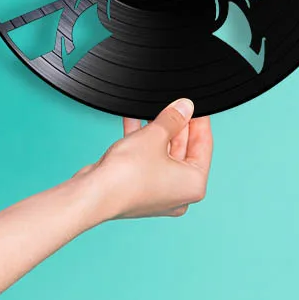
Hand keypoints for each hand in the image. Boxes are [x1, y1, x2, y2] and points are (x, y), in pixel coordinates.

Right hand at [73, 98, 212, 220]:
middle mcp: (179, 193)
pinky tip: (134, 121)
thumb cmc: (127, 175)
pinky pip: (146, 160)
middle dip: (175, 125)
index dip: (198, 122)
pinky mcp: (139, 189)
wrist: (95, 194)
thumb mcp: (155, 136)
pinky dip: (142, 142)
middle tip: (173, 105)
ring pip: (162, 155)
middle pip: (183, 151)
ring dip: (156, 131)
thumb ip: (173, 119)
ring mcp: (158, 193)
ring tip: (152, 109)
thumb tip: (185, 107)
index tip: (195, 106)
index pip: (204, 146)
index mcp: (194, 184)